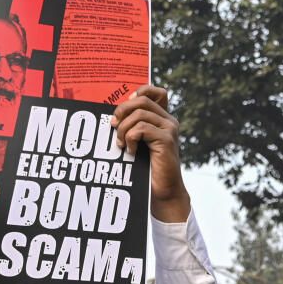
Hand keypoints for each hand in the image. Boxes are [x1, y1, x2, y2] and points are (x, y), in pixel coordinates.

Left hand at [112, 85, 188, 222]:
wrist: (162, 192)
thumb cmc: (147, 169)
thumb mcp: (139, 143)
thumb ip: (133, 127)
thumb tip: (113, 116)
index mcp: (163, 119)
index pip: (156, 91)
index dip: (139, 92)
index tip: (125, 107)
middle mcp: (169, 121)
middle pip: (142, 100)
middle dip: (122, 111)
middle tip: (113, 126)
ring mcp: (169, 129)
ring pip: (139, 114)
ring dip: (123, 128)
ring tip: (121, 144)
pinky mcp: (167, 140)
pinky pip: (141, 129)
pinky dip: (130, 138)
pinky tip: (130, 151)